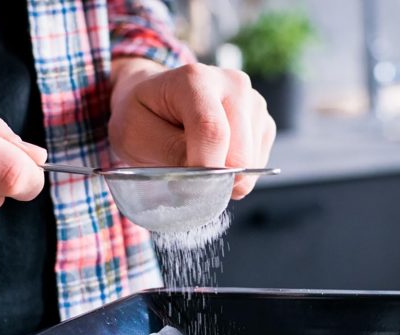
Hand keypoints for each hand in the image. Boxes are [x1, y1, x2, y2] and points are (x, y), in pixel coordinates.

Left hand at [108, 59, 275, 198]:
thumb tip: (207, 178)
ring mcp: (253, 102)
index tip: (188, 190)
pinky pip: (257, 165)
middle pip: (239, 152)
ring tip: (196, 160)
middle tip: (186, 177)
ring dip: (224, 176)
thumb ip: (171, 153)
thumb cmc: (141, 116)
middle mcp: (232, 83)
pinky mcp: (263, 122)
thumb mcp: (136, 136)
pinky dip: (235, 174)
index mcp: (195, 79)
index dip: (204, 168)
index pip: (212, 131)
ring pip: (251, 162)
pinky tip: (213, 159)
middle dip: (214, 178)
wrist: (152, 101)